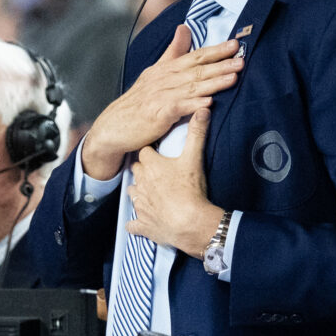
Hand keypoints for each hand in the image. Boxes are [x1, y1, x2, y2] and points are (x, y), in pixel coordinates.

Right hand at [82, 26, 242, 179]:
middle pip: (196, 70)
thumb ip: (173, 52)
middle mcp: (163, 79)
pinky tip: (208, 103)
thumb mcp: (155, 73)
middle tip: (241, 59)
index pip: (194, 57)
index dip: (215, 50)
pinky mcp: (158, 114)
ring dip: (213, 82)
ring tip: (233, 77)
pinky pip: (179, 108)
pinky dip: (194, 104)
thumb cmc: (138, 102)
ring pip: (191, 87)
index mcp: (165, 69)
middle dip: (220, 64)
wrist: (114, 126)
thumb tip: (184, 28)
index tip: (234, 44)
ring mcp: (160, 96)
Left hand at [126, 109, 223, 255]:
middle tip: (155, 171)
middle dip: (143, 170)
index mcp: (151, 166)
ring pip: (132, 193)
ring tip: (149, 192)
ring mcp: (140, 205)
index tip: (155, 152)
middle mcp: (141, 183)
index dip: (150, 152)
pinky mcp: (143, 224)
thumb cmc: (190, 190)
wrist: (190, 222)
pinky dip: (136, 223)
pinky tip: (139, 222)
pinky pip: (133, 224)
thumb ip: (197, 133)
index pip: (144, 152)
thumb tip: (202, 110)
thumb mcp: (194, 158)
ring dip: (139, 192)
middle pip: (136, 171)